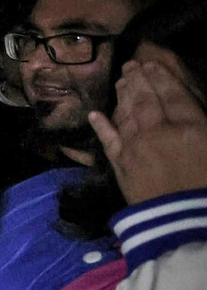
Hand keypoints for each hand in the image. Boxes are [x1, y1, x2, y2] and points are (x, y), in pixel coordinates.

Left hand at [90, 59, 206, 205]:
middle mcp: (160, 132)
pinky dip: (101, 127)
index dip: (163, 78)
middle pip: (147, 100)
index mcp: (192, 127)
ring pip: (127, 115)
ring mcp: (136, 148)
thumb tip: (191, 114)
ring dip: (122, 96)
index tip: (153, 64)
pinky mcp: (121, 167)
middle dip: (139, 81)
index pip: (174, 95)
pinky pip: (108, 141)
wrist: (185, 225)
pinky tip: (93, 115)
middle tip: (131, 65)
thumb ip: (202, 126)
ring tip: (120, 81)